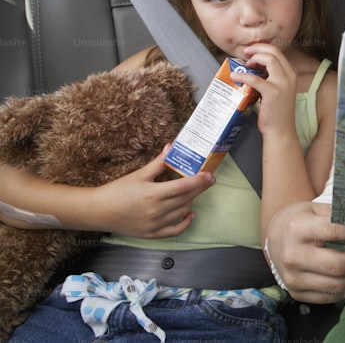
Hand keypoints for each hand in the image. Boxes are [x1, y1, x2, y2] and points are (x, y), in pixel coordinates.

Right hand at [92, 144, 213, 236]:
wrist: (98, 212)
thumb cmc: (117, 191)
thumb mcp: (139, 175)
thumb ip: (159, 163)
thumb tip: (171, 147)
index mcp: (153, 194)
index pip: (183, 186)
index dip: (199, 181)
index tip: (210, 175)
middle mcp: (156, 211)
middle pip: (186, 198)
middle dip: (199, 188)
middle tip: (209, 180)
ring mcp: (155, 224)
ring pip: (182, 212)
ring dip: (191, 201)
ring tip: (194, 192)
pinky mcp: (152, 234)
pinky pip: (175, 230)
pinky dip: (185, 223)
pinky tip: (190, 214)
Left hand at [235, 43, 296, 137]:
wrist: (281, 130)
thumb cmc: (277, 112)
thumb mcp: (279, 90)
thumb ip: (270, 77)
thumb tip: (253, 67)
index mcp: (291, 74)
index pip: (278, 52)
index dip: (263, 48)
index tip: (252, 51)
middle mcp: (289, 76)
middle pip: (274, 51)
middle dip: (257, 48)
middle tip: (246, 52)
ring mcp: (282, 84)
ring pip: (269, 59)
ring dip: (254, 58)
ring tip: (244, 64)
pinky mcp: (273, 93)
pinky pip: (255, 78)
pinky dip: (243, 75)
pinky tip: (235, 76)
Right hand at [265, 200, 344, 303]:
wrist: (274, 239)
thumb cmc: (300, 220)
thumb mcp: (316, 209)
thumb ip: (341, 214)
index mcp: (297, 229)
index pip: (334, 231)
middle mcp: (293, 256)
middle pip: (339, 266)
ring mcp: (294, 279)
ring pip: (338, 285)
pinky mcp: (298, 294)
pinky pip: (332, 296)